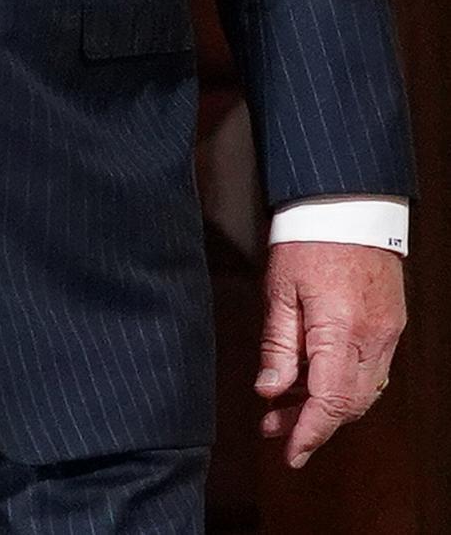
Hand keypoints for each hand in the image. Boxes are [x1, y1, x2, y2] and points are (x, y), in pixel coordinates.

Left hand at [256, 240, 404, 467]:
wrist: (348, 206)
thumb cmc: (307, 240)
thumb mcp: (278, 290)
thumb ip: (277, 344)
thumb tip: (268, 390)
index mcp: (342, 331)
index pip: (330, 401)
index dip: (309, 432)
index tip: (290, 453)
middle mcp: (373, 339)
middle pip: (349, 404)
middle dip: (310, 423)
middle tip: (272, 428)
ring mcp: (388, 334)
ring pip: (362, 391)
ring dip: (326, 407)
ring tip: (283, 407)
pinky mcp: (392, 326)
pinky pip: (371, 371)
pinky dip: (343, 386)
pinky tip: (313, 382)